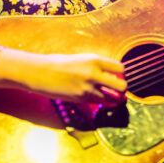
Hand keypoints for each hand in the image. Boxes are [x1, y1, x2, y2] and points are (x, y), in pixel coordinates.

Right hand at [0, 50, 126, 104]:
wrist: (40, 72)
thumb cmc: (59, 63)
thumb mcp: (80, 59)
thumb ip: (96, 65)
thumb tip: (110, 73)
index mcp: (94, 59)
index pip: (120, 68)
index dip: (121, 74)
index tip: (117, 76)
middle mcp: (94, 73)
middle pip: (122, 86)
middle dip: (123, 90)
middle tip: (118, 90)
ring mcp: (88, 87)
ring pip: (112, 98)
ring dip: (114, 99)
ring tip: (111, 98)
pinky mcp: (81, 98)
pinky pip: (99, 103)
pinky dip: (101, 103)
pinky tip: (98, 99)